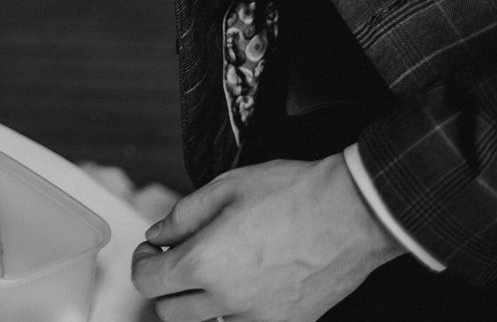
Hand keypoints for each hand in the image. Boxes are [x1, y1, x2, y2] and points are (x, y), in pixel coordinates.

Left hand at [129, 155, 403, 321]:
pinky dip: (233, 314)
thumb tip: (158, 235)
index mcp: (205, 263)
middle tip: (177, 260)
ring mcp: (259, 318)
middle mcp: (228, 299)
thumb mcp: (225, 188)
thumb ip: (182, 216)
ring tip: (211, 274)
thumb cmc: (294, 194)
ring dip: (197, 303)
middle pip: (169, 311)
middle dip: (166, 285)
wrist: (353, 213)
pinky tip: (244, 286)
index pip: (147, 281)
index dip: (143, 261)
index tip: (153, 249)